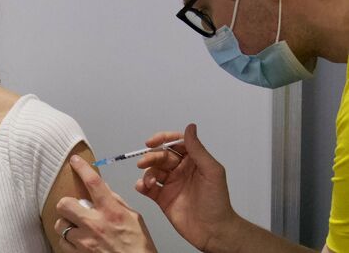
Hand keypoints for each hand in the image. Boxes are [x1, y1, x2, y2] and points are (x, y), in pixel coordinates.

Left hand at [54, 155, 156, 251]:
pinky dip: (67, 241)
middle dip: (67, 204)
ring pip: (60, 224)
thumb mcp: (134, 218)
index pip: (93, 182)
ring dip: (66, 224)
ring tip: (76, 227)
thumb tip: (104, 189)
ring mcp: (84, 241)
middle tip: (74, 208)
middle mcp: (95, 224)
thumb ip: (116, 202)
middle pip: (65, 203)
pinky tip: (77, 241)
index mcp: (111, 211)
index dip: (82, 168)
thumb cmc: (138, 247)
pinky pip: (62, 242)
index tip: (75, 161)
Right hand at [135, 124, 239, 251]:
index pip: (175, 143)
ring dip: (147, 172)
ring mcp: (171, 184)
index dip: (163, 139)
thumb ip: (198, 149)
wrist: (213, 231)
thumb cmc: (217, 202)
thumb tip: (190, 127)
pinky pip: (148, 188)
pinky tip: (141, 186)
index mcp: (193, 161)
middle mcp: (181, 170)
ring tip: (148, 182)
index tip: (152, 141)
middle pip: (161, 156)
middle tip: (143, 162)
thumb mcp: (211, 171)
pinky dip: (142, 185)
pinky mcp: (163, 198)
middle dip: (151, 157)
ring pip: (153, 171)